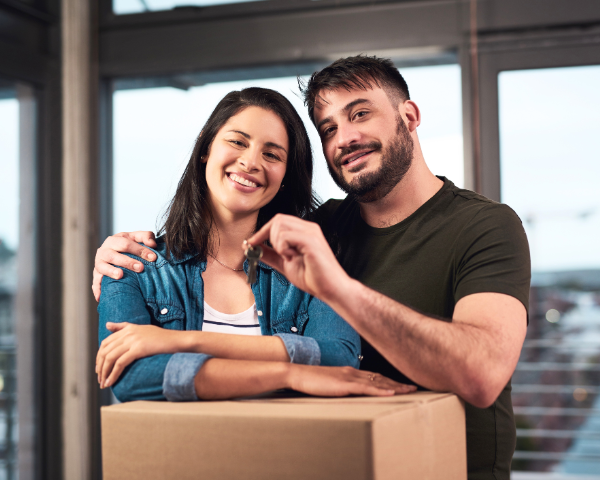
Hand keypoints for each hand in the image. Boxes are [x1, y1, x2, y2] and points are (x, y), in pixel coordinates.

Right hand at [92, 231, 157, 301]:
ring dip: (111, 271)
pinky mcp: (96, 273)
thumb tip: (152, 244)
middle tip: (140, 268)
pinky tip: (101, 296)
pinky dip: (97, 289)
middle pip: (114, 255)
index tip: (153, 257)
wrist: (114, 250)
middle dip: (127, 261)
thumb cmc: (130, 244)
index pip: (127, 243)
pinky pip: (95, 282)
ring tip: (120, 275)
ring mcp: (99, 262)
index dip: (140, 250)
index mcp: (116, 239)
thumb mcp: (138, 237)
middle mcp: (105, 249)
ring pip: (103, 266)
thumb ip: (146, 236)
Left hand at [96, 322, 182, 387]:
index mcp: (128, 328)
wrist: (177, 340)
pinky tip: (111, 382)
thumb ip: (123, 327)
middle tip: (100, 379)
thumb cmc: (162, 338)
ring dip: (104, 373)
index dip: (99, 357)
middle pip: (105, 351)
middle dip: (100, 367)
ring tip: (104, 384)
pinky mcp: (138, 349)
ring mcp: (133, 340)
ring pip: (110, 358)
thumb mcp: (141, 329)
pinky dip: (113, 374)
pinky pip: (120, 363)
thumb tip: (107, 325)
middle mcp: (128, 333)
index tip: (99, 369)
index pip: (105, 343)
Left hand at [246, 214, 348, 301]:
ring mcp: (311, 232)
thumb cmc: (312, 277)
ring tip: (289, 257)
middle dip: (268, 236)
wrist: (330, 289)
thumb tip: (252, 247)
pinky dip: (283, 248)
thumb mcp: (285, 264)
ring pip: (279, 226)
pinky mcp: (311, 241)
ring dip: (278, 244)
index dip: (261, 231)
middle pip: (277, 219)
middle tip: (277, 254)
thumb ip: (270, 254)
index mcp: (304, 231)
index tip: (250, 243)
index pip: (278, 220)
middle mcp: (308, 227)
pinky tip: (293, 257)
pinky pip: (286, 236)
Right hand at [287, 364, 416, 396]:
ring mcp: (349, 377)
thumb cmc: (310, 381)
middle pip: (381, 377)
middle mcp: (353, 372)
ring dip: (395, 386)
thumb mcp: (329, 384)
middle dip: (399, 383)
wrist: (297, 374)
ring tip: (410, 390)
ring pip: (378, 381)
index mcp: (350, 372)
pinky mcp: (344, 384)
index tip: (403, 384)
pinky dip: (380, 390)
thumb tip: (348, 393)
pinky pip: (366, 388)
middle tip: (415, 387)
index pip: (375, 376)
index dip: (390, 380)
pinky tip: (391, 392)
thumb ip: (340, 386)